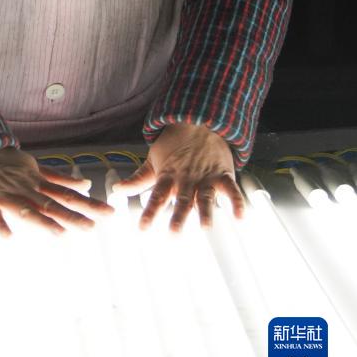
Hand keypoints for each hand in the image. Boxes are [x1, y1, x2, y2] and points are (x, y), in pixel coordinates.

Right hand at [0, 147, 114, 237]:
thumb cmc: (3, 163)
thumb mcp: (34, 166)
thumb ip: (58, 178)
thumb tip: (85, 183)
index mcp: (36, 182)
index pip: (66, 194)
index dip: (87, 203)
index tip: (108, 212)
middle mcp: (25, 189)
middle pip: (52, 204)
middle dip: (73, 216)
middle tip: (93, 227)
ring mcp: (5, 196)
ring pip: (26, 210)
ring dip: (42, 222)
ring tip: (59, 233)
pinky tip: (8, 237)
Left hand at [111, 122, 245, 232]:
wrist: (198, 123)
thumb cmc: (174, 147)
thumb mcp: (154, 161)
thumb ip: (138, 179)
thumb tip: (116, 190)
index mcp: (168, 177)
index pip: (157, 197)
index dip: (150, 212)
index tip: (142, 229)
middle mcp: (186, 179)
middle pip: (182, 200)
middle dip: (178, 217)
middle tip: (173, 234)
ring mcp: (205, 177)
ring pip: (205, 196)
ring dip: (205, 211)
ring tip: (206, 227)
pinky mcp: (222, 175)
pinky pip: (231, 189)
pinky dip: (236, 202)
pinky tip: (240, 216)